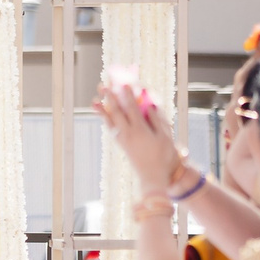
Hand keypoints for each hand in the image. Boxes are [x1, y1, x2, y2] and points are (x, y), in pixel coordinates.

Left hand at [93, 78, 183, 195]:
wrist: (153, 177)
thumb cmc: (163, 156)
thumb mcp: (165, 137)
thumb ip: (157, 119)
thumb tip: (150, 105)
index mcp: (140, 130)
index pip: (131, 108)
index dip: (127, 94)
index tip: (123, 82)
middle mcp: (128, 134)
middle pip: (116, 112)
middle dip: (110, 98)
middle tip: (103, 85)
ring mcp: (122, 140)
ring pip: (110, 121)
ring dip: (103, 109)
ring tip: (95, 100)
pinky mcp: (121, 144)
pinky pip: (111, 129)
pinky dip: (105, 120)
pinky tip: (102, 115)